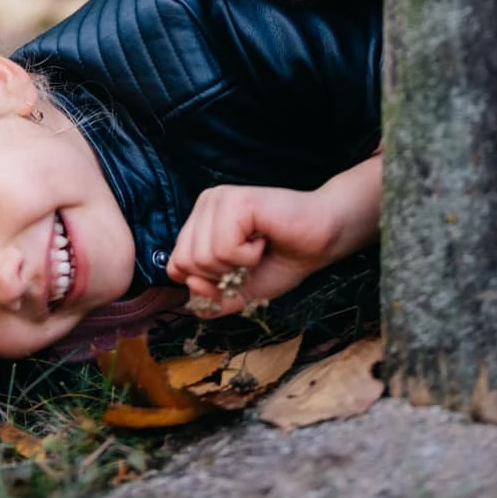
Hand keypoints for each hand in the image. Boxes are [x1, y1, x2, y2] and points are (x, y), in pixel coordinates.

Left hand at [167, 158, 381, 313]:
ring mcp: (218, 199)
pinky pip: (224, 247)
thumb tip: (190, 286)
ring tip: (258, 246)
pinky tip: (264, 239)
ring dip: (239, 264)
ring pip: (203, 257)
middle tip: (250, 259)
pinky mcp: (235, 200)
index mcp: (199, 222)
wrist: (320, 241)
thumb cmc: (282, 260)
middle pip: (186, 263)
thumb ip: (210, 298)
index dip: (207, 284)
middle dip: (222, 275)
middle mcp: (204, 204)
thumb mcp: (239, 291)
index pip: (176, 266)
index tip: (238, 272)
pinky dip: (248, 256)